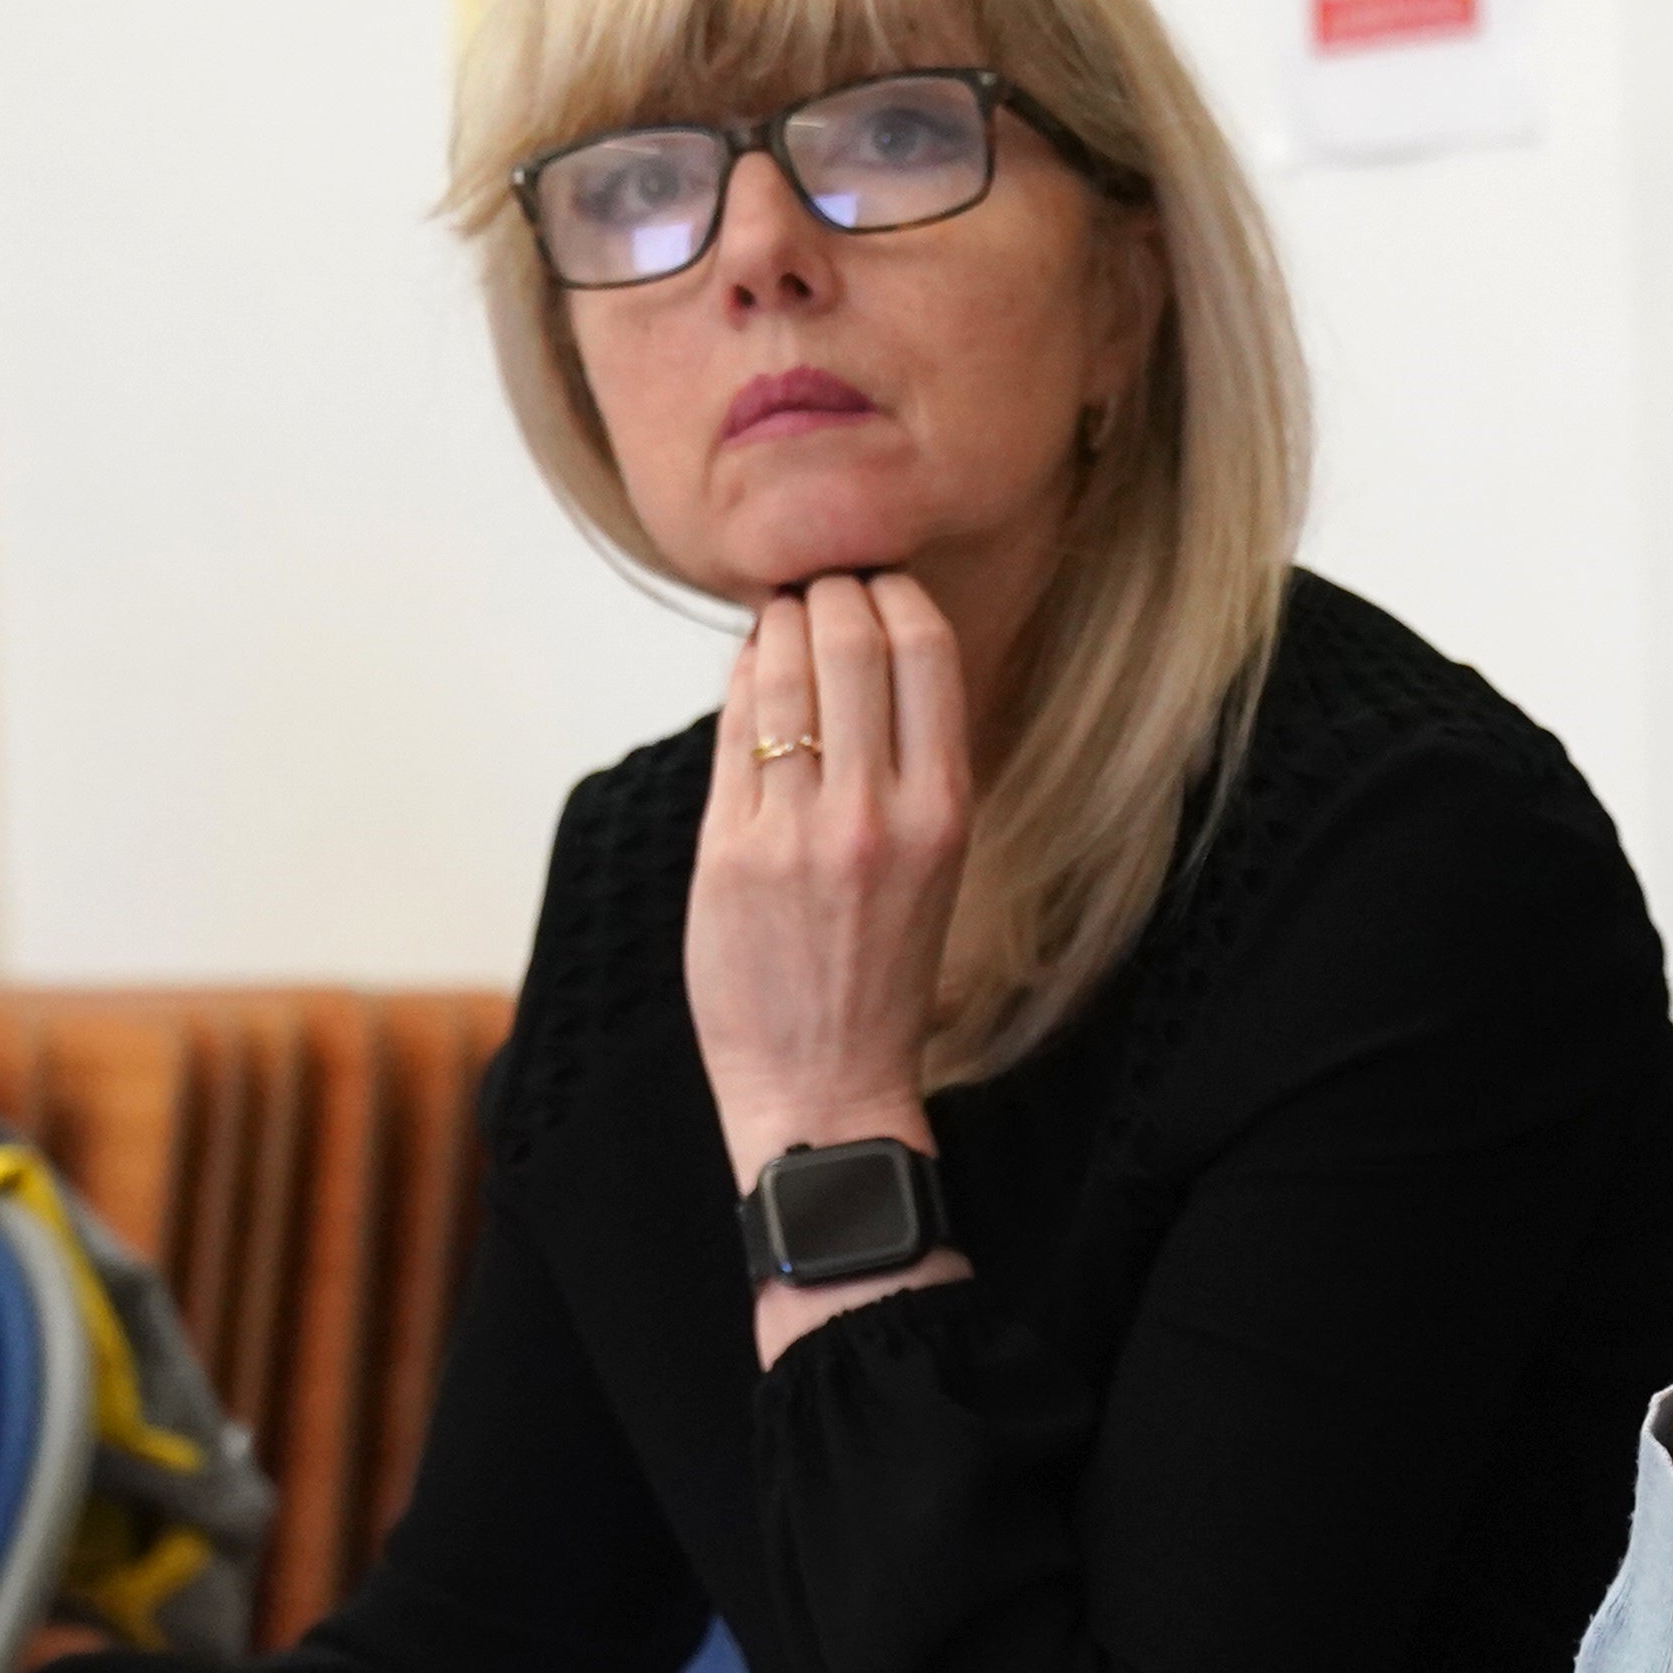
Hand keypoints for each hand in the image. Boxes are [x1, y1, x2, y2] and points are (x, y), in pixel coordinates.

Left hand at [686, 572, 970, 1184]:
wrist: (827, 1086)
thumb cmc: (882, 977)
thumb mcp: (933, 866)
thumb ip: (906, 769)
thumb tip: (858, 652)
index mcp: (944, 814)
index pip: (926, 653)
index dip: (894, 596)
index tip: (874, 586)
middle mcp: (875, 815)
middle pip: (849, 643)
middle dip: (826, 594)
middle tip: (815, 589)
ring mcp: (796, 832)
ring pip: (779, 674)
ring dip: (773, 628)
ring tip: (776, 621)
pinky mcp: (728, 852)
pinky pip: (730, 732)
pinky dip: (737, 685)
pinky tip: (745, 674)